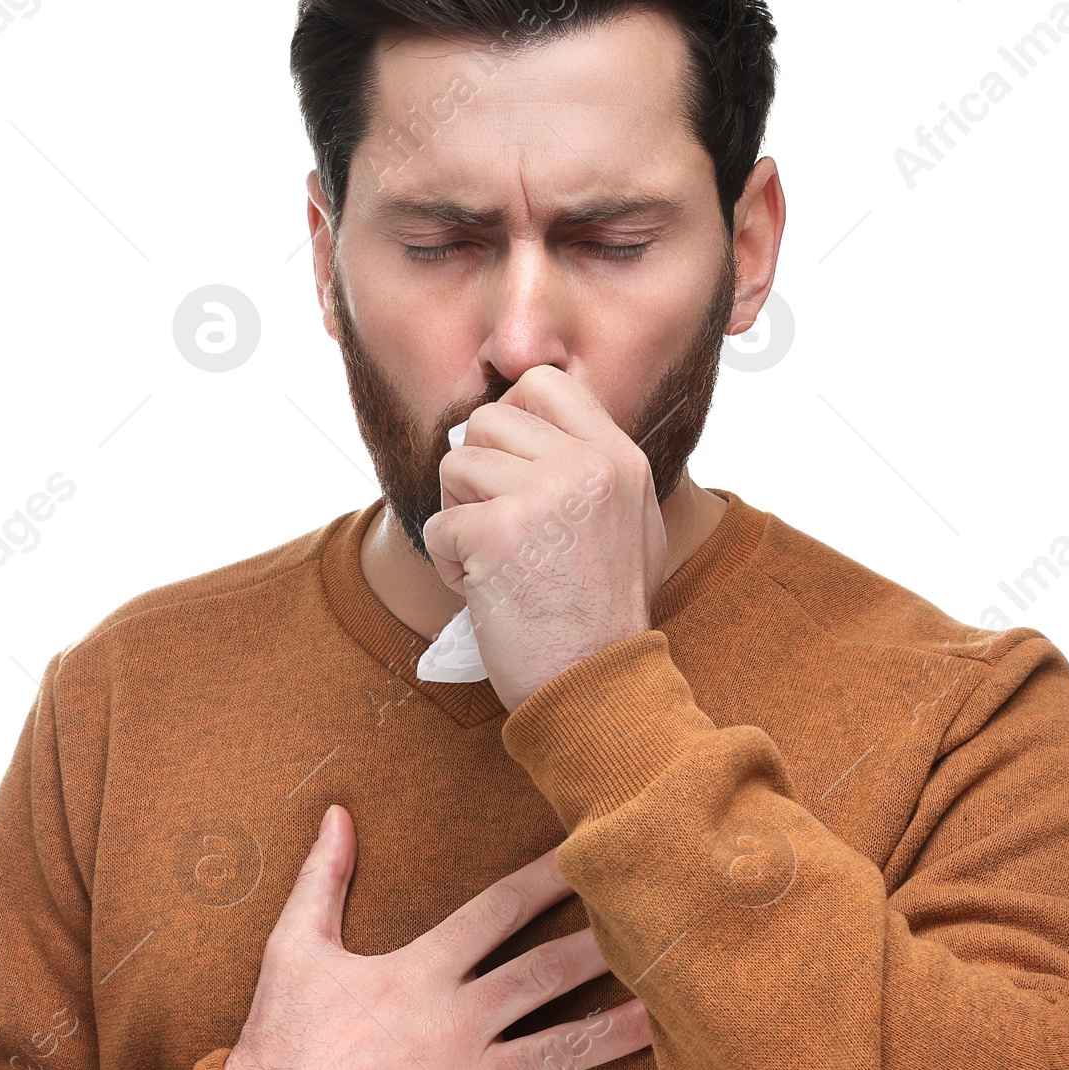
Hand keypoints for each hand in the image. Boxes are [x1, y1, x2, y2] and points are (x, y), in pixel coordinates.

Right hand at [222, 805, 653, 1069]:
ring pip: (558, 1050)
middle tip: (660, 925)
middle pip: (545, 974)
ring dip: (617, 1031)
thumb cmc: (280, 1041)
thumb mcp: (293, 948)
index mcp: (420, 971)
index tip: (592, 852)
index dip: (549, 878)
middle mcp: (454, 1023)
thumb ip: (324, 878)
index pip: (499, 911)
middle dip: (605, 946)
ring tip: (672, 1012)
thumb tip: (337, 812)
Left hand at [423, 364, 667, 711]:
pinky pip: (438, 524)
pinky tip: (487, 593)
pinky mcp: (499, 532)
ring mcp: (543, 494)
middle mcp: (586, 465)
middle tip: (497, 527)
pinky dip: (449, 564)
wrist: (598, 686)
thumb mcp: (631, 524)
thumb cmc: (604, 616)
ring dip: (459, 519)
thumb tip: (534, 427)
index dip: (510, 418)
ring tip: (494, 563)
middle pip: (487, 421)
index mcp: (619, 457)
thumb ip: (592, 468)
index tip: (509, 467)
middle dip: (476, 475)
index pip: (544, 383)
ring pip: (454, 466)